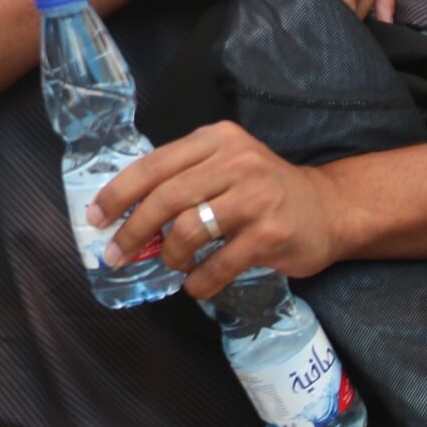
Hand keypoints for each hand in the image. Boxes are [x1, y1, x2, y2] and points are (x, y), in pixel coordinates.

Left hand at [89, 121, 347, 295]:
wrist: (330, 208)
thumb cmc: (265, 190)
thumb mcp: (225, 166)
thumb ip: (183, 180)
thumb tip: (125, 215)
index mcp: (216, 140)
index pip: (154, 165)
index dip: (119, 193)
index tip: (96, 218)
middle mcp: (236, 162)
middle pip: (165, 198)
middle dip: (132, 231)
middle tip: (116, 255)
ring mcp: (256, 198)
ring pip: (188, 231)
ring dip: (171, 257)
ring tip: (174, 266)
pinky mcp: (271, 234)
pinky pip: (218, 265)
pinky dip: (199, 282)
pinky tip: (196, 286)